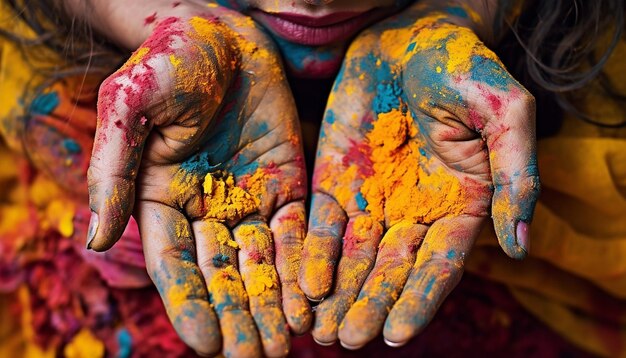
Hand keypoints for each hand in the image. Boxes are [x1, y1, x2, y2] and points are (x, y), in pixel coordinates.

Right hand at [87, 6, 310, 356]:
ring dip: (273, 304)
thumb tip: (92, 238)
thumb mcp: (130, 108)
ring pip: (262, 261)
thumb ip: (113, 171)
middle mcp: (205, 209)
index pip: (175, 264)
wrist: (223, 32)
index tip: (208, 346)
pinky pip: (296, 231)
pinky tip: (311, 298)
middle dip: (239, 317)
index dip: (191, 304)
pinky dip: (303, 265)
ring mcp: (247, 199)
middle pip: (222, 273)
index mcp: (160, 199)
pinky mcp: (286, 184)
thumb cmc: (169, 62)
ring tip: (285, 346)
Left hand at [299, 10, 538, 347]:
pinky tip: (301, 284)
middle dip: (369, 306)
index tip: (396, 335)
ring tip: (320, 330)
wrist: (410, 36)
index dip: (418, 301)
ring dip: (336, 294)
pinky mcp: (336, 182)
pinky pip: (322, 226)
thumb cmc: (465, 69)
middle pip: (390, 272)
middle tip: (347, 340)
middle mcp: (414, 214)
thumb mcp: (505, 115)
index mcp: (459, 207)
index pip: (438, 266)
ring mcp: (372, 201)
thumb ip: (516, 178)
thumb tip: (521, 246)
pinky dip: (312, 255)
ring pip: (353, 259)